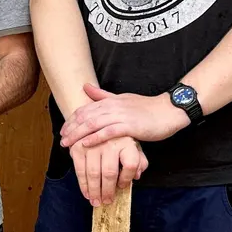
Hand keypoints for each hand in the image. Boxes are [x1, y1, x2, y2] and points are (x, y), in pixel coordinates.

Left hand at [59, 83, 189, 149]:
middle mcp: (112, 106)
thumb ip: (102, 95)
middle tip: (61, 139)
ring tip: (68, 144)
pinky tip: (86, 144)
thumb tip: (85, 86)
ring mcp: (121, 115)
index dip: (72, 120)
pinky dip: (95, 138)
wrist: (169, 111)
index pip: (85, 109)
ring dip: (78, 134)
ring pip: (93, 124)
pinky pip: (108, 132)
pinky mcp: (130, 126)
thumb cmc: (146, 108)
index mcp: (110, 100)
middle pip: (85, 117)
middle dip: (71, 128)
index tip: (63, 130)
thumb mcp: (122, 99)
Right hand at [69, 135, 147, 206]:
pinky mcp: (78, 147)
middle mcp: (109, 142)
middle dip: (107, 191)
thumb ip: (139, 161)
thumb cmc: (117, 138)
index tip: (122, 187)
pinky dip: (83, 184)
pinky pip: (80, 170)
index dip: (127, 179)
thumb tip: (137, 176)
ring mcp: (92, 144)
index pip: (131, 164)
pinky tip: (86, 193)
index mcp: (126, 142)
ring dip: (94, 191)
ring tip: (96, 202)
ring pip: (93, 174)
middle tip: (107, 202)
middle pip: (109, 173)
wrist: (94, 121)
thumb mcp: (133, 146)